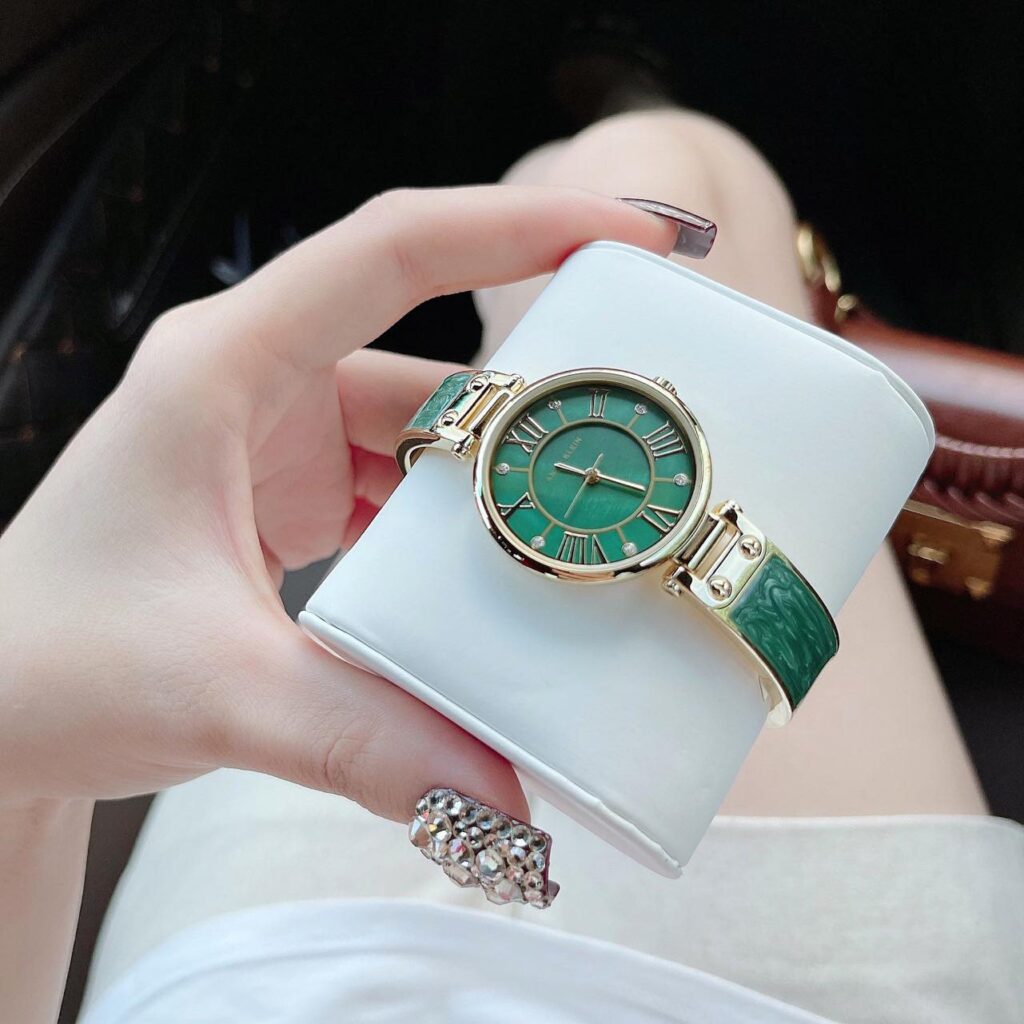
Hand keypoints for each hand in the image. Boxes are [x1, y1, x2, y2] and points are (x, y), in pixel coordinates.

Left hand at [0, 187, 675, 821]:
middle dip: (536, 401)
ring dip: (496, 489)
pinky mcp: (295, 496)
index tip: (634, 236)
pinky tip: (499, 582)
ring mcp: (279, 441)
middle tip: (637, 441)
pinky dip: (454, 535)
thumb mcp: (214, 690)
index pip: (391, 251)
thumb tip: (503, 795)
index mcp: (224, 368)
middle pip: (432, 360)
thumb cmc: (48, 664)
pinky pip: (403, 494)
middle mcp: (259, 384)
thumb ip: (363, 739)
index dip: (520, 225)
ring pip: (426, 438)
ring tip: (582, 537)